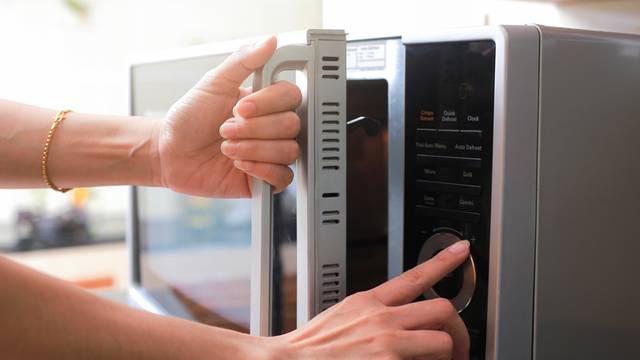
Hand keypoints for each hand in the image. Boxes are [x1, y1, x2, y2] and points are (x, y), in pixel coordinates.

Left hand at [154, 36, 301, 196]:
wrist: (170, 153)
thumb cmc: (188, 119)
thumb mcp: (213, 83)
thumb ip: (242, 61)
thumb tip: (269, 42)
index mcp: (265, 102)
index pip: (290, 97)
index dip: (267, 104)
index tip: (240, 108)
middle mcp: (271, 127)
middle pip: (291, 125)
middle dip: (254, 129)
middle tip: (226, 129)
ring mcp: (269, 153)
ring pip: (288, 152)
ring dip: (253, 150)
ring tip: (228, 148)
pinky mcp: (264, 179)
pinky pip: (283, 178)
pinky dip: (261, 170)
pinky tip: (240, 165)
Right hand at [271, 240, 471, 359]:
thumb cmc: (311, 348)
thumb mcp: (342, 317)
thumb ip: (370, 314)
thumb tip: (394, 320)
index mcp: (369, 303)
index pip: (415, 276)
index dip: (443, 261)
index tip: (461, 251)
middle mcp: (382, 319)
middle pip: (442, 309)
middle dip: (456, 330)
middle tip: (456, 348)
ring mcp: (388, 343)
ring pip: (443, 341)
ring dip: (444, 356)